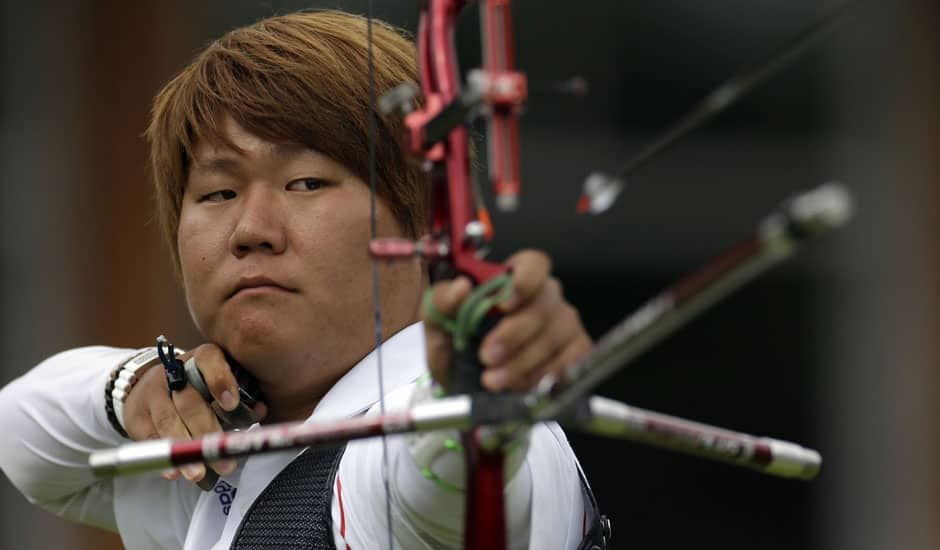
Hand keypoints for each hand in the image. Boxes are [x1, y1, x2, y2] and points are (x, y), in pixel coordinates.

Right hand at [121, 343, 266, 482]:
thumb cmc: (199, 388)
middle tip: (221, 457)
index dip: (220, 380)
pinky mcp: (137, 414)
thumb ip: (240, 397)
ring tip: (199, 472)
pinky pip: (149, 437)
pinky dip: (164, 456)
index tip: (232, 405)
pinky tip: (175, 472)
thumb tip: (260, 411)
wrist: (152, 386)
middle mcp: (175, 372)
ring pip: (168, 420)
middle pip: (190, 401)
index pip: (209, 359)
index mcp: (201, 359)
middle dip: (207, 432)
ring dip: (184, 449)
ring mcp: (153, 392)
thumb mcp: (219, 384)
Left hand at [424, 249, 592, 392]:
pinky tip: (519, 386)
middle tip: (488, 356)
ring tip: (493, 381)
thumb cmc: (458, 349)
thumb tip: (461, 288)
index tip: (505, 304)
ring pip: (553, 337)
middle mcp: (545, 297)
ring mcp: (564, 324)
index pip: (534, 263)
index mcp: (513, 279)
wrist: (468, 390)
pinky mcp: (576, 352)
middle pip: (543, 304)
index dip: (525, 279)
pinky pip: (568, 362)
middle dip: (514, 334)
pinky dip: (541, 377)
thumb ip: (442, 302)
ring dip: (522, 362)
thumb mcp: (439, 327)